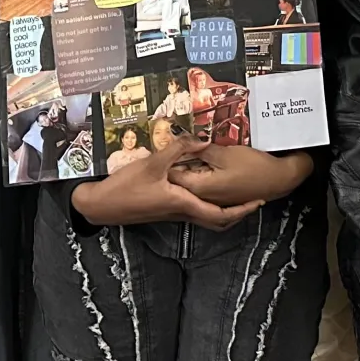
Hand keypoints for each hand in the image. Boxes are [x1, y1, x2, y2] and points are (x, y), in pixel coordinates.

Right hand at [72, 136, 262, 230]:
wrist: (102, 206)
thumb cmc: (126, 186)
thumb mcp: (152, 163)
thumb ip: (178, 149)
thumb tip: (203, 139)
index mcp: (183, 203)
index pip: (219, 214)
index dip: (241, 210)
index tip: (257, 202)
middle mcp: (182, 212)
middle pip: (217, 221)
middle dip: (238, 213)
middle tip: (253, 202)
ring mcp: (173, 213)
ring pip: (206, 217)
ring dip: (224, 210)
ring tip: (237, 196)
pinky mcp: (166, 210)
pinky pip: (194, 212)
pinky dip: (208, 205)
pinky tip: (207, 190)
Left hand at [168, 144, 312, 207]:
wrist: (278, 180)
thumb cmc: (253, 167)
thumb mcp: (225, 152)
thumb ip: (201, 148)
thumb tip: (183, 141)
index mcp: (199, 187)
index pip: (172, 174)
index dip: (167, 157)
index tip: (164, 141)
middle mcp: (202, 198)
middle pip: (179, 181)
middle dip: (174, 163)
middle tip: (172, 144)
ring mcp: (212, 200)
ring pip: (190, 184)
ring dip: (187, 169)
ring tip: (186, 151)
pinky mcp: (220, 198)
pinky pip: (202, 187)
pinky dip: (199, 175)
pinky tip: (202, 163)